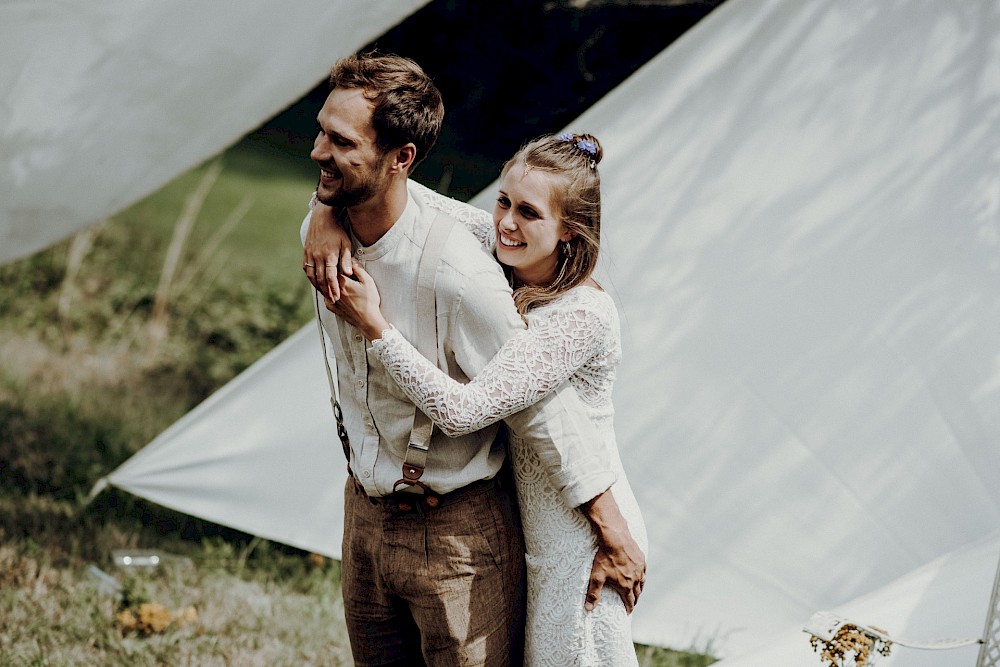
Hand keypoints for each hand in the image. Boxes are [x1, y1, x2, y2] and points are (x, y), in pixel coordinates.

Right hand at [303, 201, 352, 300]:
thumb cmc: (338, 230)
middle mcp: (318, 256)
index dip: (333, 288)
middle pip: (321, 279)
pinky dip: (310, 277)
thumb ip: (346, 259)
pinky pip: (306, 268)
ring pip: (311, 275)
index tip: (337, 298)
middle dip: (326, 291)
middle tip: (332, 301)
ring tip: (324, 294)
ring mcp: (310, 254)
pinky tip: (315, 282)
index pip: (331, 277)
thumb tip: (347, 273)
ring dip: (317, 286)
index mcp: (329, 255)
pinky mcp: (306, 252)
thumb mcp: (346, 243)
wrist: (323, 217)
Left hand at [325, 261, 390, 340]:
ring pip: (324, 287)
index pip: (334, 268)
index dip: (336, 263)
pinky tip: (333, 290)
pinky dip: (327, 292)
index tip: (339, 261)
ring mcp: (331, 300)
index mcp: (343, 283)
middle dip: (331, 272)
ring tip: (334, 279)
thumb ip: (358, 269)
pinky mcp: (332, 307)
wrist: (367, 320)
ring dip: (328, 282)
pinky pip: (326, 296)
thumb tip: (351, 260)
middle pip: (328, 277)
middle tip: (337, 269)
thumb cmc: (369, 302)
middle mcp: (334, 291)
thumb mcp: (368, 282)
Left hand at [581, 490, 645, 612]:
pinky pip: (644, 570)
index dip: (628, 608)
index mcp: (626, 585)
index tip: (627, 613)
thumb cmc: (605, 557)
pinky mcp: (641, 558)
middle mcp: (635, 578)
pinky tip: (640, 575)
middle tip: (632, 604)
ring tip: (637, 593)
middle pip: (637, 593)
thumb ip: (593, 594)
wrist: (615, 538)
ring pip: (642, 582)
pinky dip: (642, 576)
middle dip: (634, 600)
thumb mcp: (597, 576)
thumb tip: (588, 609)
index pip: (629, 601)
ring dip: (640, 589)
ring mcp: (639, 568)